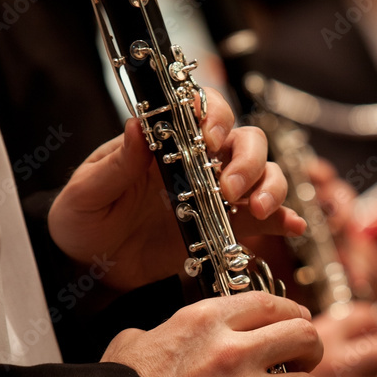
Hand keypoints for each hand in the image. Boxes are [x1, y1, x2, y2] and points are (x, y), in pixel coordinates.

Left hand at [48, 88, 304, 291]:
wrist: (91, 266)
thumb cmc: (84, 219)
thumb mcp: (87, 191)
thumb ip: (114, 163)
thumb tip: (137, 125)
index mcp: (165, 143)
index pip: (203, 110)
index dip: (215, 116)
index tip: (210, 138)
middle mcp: (199, 162)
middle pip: (245, 141)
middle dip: (247, 160)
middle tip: (230, 189)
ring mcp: (217, 195)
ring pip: (264, 174)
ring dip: (270, 186)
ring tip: (257, 210)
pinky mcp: (227, 228)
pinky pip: (264, 220)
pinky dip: (283, 220)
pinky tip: (292, 227)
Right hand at [101, 292, 336, 376]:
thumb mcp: (132, 344)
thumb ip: (159, 333)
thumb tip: (158, 336)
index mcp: (205, 322)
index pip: (270, 303)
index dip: (292, 312)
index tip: (296, 323)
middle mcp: (232, 352)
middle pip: (304, 335)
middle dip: (312, 350)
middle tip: (305, 363)